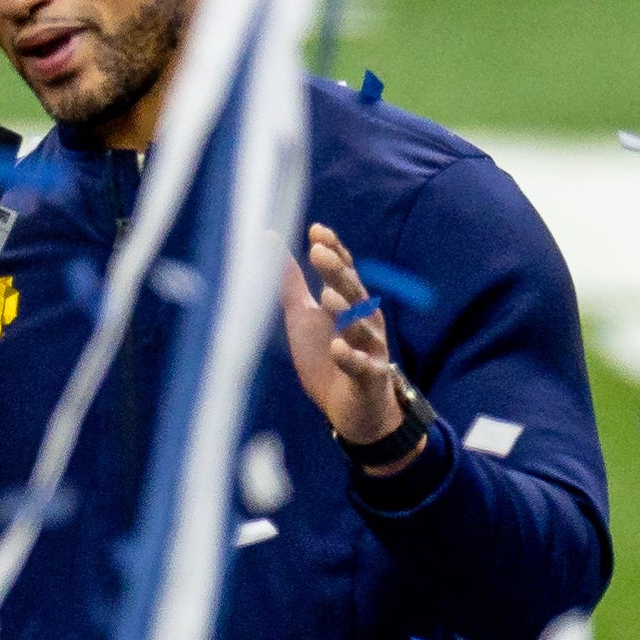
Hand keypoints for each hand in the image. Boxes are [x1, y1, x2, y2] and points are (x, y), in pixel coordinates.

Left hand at [281, 224, 407, 456]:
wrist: (352, 409)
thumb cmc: (328, 357)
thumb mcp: (304, 317)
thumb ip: (290, 282)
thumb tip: (269, 239)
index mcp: (349, 303)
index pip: (344, 271)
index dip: (333, 251)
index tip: (317, 231)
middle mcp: (365, 321)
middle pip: (354, 292)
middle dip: (337, 273)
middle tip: (318, 254)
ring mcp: (370, 350)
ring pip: (361, 327)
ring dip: (346, 312)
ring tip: (327, 297)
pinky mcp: (370, 379)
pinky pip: (362, 367)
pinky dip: (351, 358)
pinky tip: (339, 348)